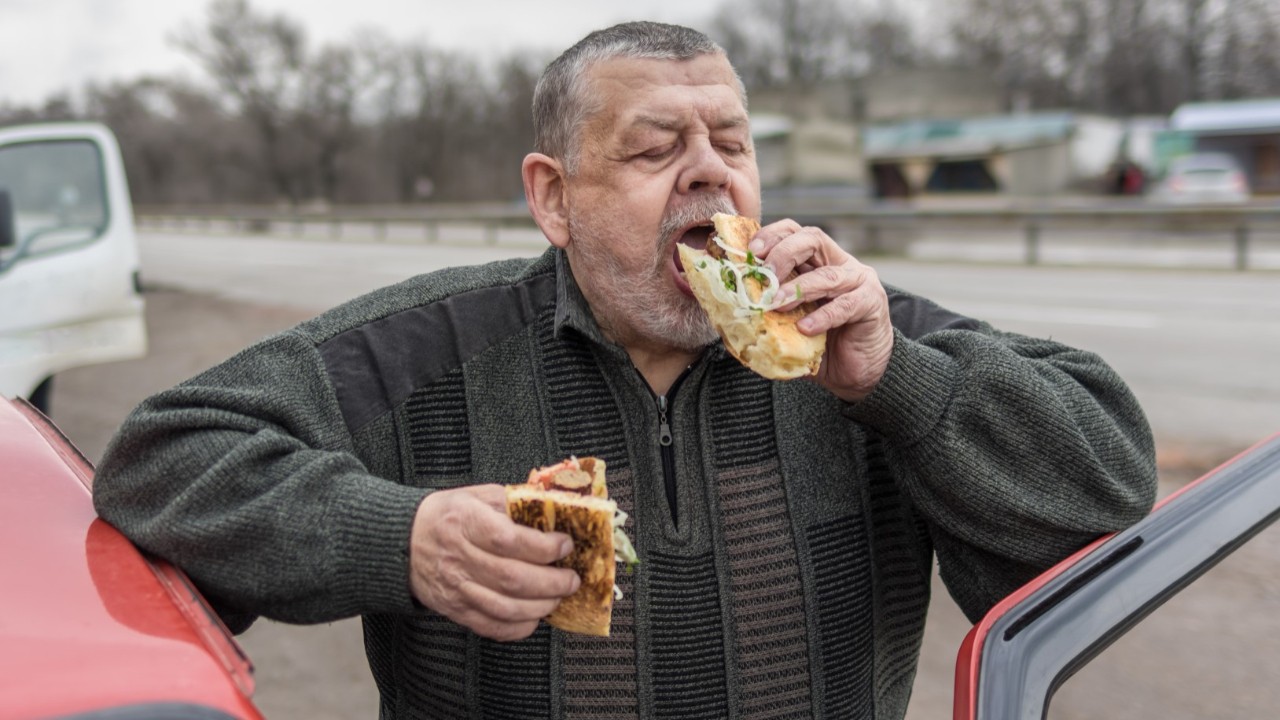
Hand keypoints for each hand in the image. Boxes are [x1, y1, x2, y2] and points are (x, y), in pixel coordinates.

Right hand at [409, 484, 580, 640]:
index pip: (508, 540)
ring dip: (541, 606)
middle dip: (551, 582)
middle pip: (512, 578)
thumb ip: (512, 501)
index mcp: (464, 522)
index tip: (564, 545)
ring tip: (558, 596)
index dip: (543, 546)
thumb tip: (552, 508)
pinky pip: (491, 627)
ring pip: (505, 607)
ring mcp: (456, 588)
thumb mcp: (476, 495)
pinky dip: (519, 627)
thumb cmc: (445, 516)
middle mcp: (458, 558)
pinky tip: (534, 616)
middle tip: (571, 578)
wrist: (402, 542)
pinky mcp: (455, 610)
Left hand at [750, 220, 893, 402]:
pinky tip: (805, 328)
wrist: (856, 373)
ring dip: (798, 288)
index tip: (750, 252)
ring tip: (776, 304)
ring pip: (828, 274)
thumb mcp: (787, 323)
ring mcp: (859, 282)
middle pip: (812, 238)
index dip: (771, 235)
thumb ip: (765, 310)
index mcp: (817, 261)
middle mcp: (840, 264)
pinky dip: (823, 316)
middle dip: (784, 252)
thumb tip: (724, 311)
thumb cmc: (819, 345)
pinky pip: (846, 305)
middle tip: (765, 275)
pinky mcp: (872, 304)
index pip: (794, 232)